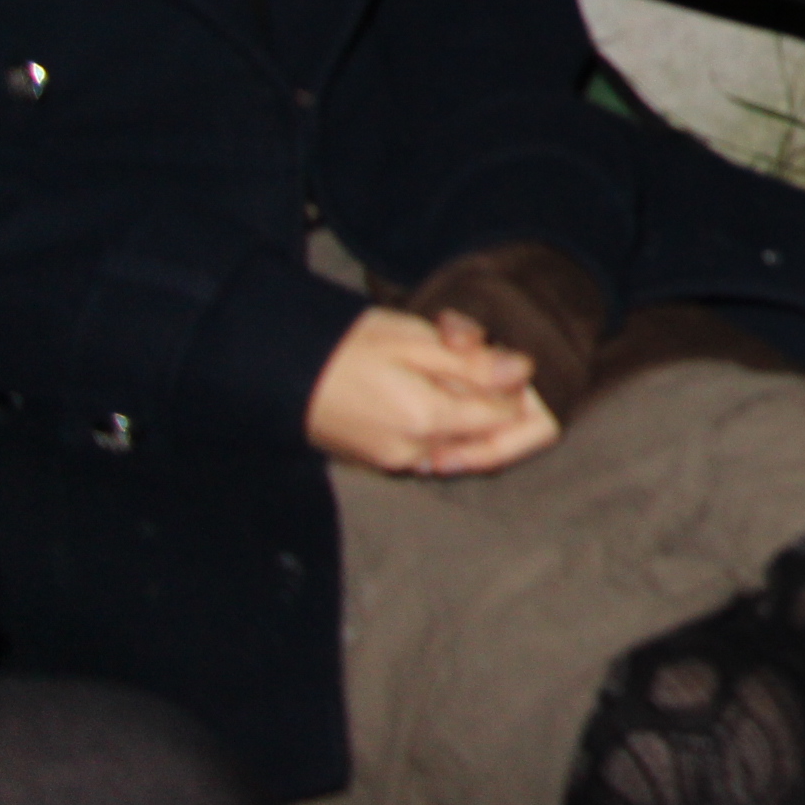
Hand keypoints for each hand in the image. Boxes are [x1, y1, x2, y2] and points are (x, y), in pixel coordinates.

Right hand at [305, 306, 560, 476]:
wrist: (280, 370)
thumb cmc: (347, 347)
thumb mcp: (415, 340)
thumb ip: (473, 362)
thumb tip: (525, 371)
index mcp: (429, 420)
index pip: (504, 416)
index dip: (510, 385)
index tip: (494, 355)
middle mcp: (417, 454)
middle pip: (488, 438)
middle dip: (492, 402)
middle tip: (468, 364)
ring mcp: (397, 464)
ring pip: (461, 446)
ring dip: (466, 413)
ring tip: (439, 371)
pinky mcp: (381, 463)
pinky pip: (432, 450)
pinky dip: (441, 425)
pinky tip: (421, 390)